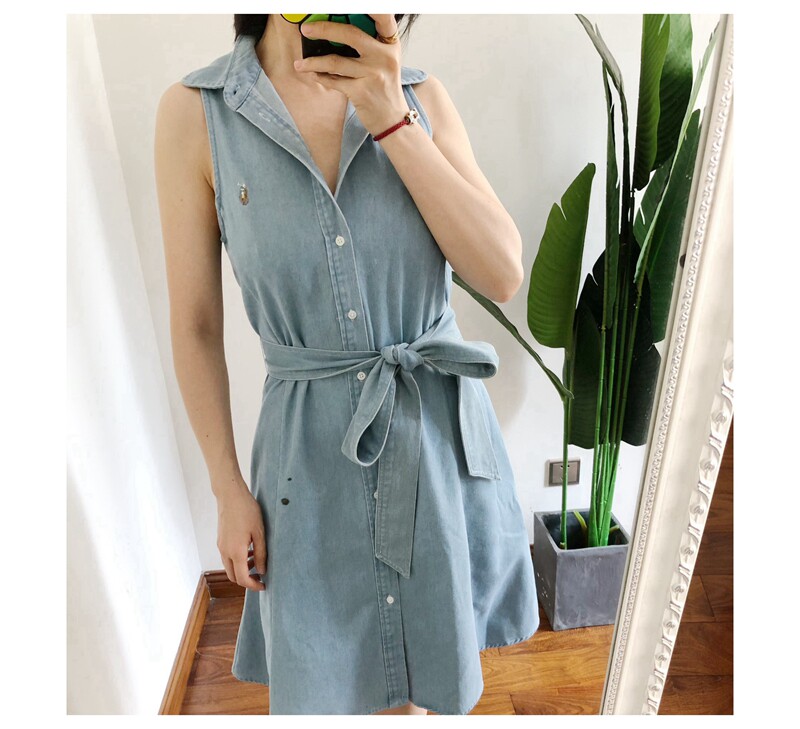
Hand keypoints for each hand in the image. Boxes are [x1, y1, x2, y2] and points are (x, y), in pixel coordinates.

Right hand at [216, 483, 266, 590]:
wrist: (230, 495)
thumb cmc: (247, 511)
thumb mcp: (259, 533)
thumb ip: (261, 554)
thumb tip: (262, 571)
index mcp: (236, 552)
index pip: (242, 579)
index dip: (253, 586)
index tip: (264, 586)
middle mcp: (225, 552)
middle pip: (233, 576)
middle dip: (247, 580)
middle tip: (261, 576)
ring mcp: (221, 546)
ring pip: (229, 567)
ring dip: (241, 570)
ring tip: (256, 562)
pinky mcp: (220, 540)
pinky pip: (227, 557)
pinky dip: (237, 561)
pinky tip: (248, 551)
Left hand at [293, 15, 409, 137]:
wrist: (392, 119)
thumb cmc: (383, 87)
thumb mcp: (384, 61)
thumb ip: (368, 45)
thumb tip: (333, 31)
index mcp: (390, 44)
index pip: (383, 17)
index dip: (371, 8)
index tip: (346, 4)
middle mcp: (384, 57)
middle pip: (350, 34)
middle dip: (324, 29)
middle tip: (306, 29)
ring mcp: (373, 74)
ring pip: (335, 61)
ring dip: (313, 62)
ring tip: (300, 64)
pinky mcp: (362, 92)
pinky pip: (334, 81)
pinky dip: (320, 77)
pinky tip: (312, 74)